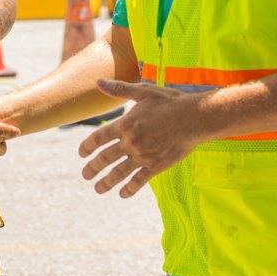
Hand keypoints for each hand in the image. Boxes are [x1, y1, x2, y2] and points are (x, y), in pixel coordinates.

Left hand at [78, 80, 201, 197]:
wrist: (194, 118)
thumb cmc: (170, 102)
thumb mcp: (143, 92)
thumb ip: (119, 89)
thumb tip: (98, 81)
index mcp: (125, 124)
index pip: (99, 138)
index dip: (87, 146)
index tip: (81, 154)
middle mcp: (130, 142)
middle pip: (105, 158)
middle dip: (93, 168)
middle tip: (85, 175)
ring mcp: (143, 156)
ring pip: (119, 173)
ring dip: (106, 182)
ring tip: (98, 189)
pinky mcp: (156, 165)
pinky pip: (139, 180)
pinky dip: (129, 188)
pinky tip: (123, 194)